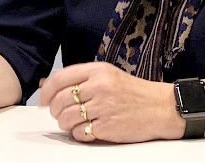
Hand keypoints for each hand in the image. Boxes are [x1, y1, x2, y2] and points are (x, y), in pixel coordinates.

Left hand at [37, 61, 182, 142]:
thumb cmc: (133, 92)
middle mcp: (100, 86)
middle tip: (60, 114)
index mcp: (98, 70)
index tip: (43, 101)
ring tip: (76, 123)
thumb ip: (79, 79)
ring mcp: (104, 107)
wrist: (161, 107)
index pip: (60, 79)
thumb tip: (46, 84)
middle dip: (55, 111)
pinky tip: (88, 130)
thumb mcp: (107, 76)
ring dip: (66, 124)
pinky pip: (80, 133)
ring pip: (66, 118)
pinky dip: (79, 134)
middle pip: (60, 101)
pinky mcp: (108, 126)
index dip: (46, 92)